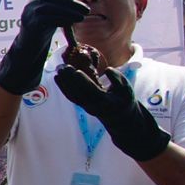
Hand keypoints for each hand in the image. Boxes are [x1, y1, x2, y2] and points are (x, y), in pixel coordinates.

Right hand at [0, 0, 88, 94]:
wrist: (28, 46)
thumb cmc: (43, 27)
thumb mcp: (55, 10)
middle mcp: (32, 3)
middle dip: (72, 2)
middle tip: (86, 9)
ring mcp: (30, 13)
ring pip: (51, 7)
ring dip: (69, 11)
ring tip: (82, 17)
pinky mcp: (31, 24)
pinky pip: (47, 19)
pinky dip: (61, 20)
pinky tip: (71, 23)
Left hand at [54, 66, 169, 161]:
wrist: (120, 117)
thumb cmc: (124, 100)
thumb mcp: (127, 89)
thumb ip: (118, 78)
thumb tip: (107, 69)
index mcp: (106, 102)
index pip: (93, 91)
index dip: (84, 81)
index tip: (76, 71)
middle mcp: (94, 106)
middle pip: (79, 93)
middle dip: (70, 80)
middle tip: (64, 67)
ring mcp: (86, 107)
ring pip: (72, 95)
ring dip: (64, 83)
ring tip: (58, 70)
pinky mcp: (82, 105)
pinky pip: (70, 97)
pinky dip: (63, 87)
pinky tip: (57, 77)